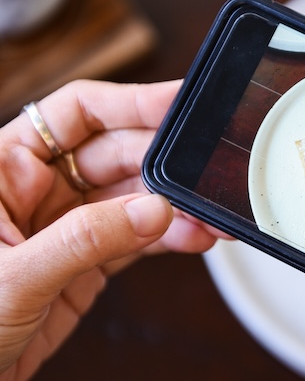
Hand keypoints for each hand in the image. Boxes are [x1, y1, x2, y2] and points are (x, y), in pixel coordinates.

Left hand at [0, 80, 225, 380]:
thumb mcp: (11, 278)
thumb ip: (84, 240)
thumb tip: (152, 211)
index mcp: (4, 169)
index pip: (75, 113)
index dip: (130, 102)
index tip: (178, 102)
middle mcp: (38, 190)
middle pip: (117, 154)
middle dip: (165, 163)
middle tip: (204, 173)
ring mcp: (66, 226)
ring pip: (134, 198)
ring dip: (176, 206)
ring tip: (209, 216)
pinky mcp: (86, 263)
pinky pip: (138, 239)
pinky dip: (170, 237)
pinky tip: (194, 236)